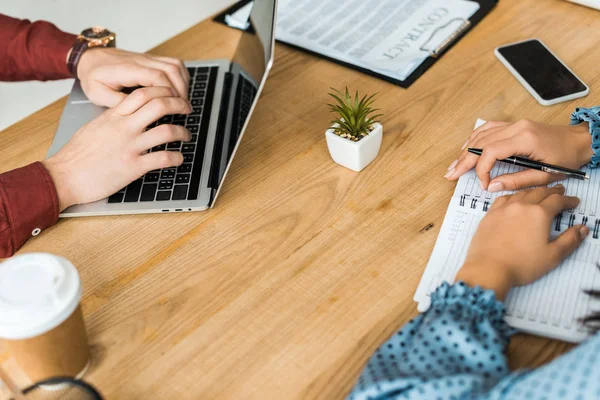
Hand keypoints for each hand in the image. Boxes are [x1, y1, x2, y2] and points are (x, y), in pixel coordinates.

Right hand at [42, 87, 190, 209]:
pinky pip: (163, 158)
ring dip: (183, 132)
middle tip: (187, 109)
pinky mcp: (133, 167)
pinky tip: (179, 158)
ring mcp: (129, 146)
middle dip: (179, 104)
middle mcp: (124, 128)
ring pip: (167, 131)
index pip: (143, 93)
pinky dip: (177, 158)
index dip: (163, 91)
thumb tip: (128, 114)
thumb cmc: (77, 155)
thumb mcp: (94, 127)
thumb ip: (113, 119)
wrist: (63, 177)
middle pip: (160, 105)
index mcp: (114, 116)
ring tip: (186, 135)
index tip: (173, 94)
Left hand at [77, 48, 189, 106]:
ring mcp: (147, 58)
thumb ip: (118, 103)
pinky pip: (174, 63)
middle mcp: (140, 61)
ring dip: (184, 83)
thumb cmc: (93, 76)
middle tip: (183, 107)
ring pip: (175, 65)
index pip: (157, 77)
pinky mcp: (151, 60)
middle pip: (171, 69)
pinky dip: (182, 76)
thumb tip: (138, 113)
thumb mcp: (98, 94)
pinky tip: (180, 89)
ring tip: (183, 100)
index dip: (170, 92)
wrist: (89, 58)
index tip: (176, 107)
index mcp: (127, 70)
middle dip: (181, 90)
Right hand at [445, 120, 592, 191]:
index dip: (481, 170)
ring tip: (454, 165)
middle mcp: (516, 127)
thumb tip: (492, 185)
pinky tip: (465, 148)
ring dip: (465, 151)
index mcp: (524, 139)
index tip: (483, 184)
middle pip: (480, 143)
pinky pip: (488, 128)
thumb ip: (516, 181)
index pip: (490, 152)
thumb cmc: (567, 158)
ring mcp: (514, 124)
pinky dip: (474, 139)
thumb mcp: (545, 176)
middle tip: (450, 174)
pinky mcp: (514, 125)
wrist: (580, 141)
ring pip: (481, 135)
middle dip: (464, 161)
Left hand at [455, 185, 588, 299]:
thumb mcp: (552, 256)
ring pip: (522, 193)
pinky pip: (504, 198)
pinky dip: (514, 196)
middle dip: (552, 192)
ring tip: (540, 193)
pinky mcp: (490, 214)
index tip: (574, 202)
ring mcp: (503, 209)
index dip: (568, 200)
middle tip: (560, 192)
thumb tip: (582, 228)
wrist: (488, 268)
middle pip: (540, 192)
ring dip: (534, 191)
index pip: (557, 200)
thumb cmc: (521, 265)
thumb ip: (570, 240)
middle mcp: (521, 206)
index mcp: (539, 214)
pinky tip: (515, 200)